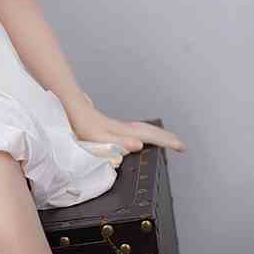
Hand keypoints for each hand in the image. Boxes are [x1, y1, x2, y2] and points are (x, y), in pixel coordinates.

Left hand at [64, 92, 186, 154]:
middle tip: (181, 146)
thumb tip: (139, 145)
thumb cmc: (82, 123)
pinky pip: (137, 130)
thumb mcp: (100, 138)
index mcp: (125, 132)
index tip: (182, 147)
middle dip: (168, 138)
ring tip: (168, 141)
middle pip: (152, 132)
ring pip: (145, 130)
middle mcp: (125, 128)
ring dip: (158, 135)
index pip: (152, 137)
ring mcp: (119, 126)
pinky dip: (146, 134)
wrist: (71, 106)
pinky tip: (142, 138)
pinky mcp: (112, 127)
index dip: (168, 142)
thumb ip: (120, 142)